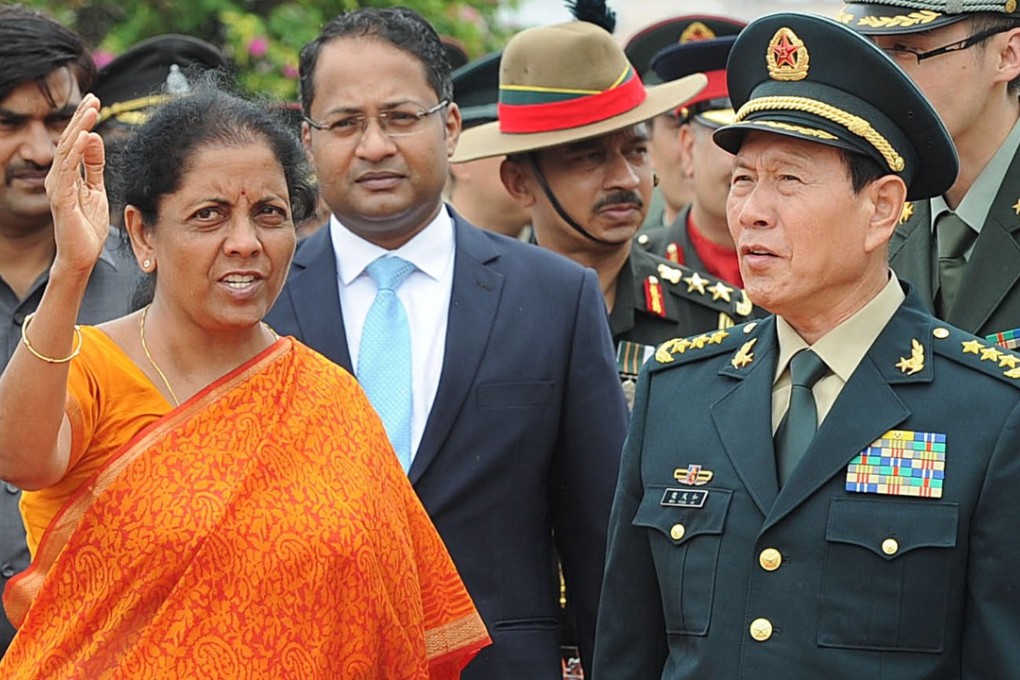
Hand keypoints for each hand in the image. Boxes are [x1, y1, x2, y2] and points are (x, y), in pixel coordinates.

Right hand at [45, 94, 109, 276]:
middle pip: (69, 141)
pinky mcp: (61, 198)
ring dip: (80, 128)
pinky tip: (86, 136)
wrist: (82, 255)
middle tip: (93, 98)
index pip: (74, 142)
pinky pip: (68, 170)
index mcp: (66, 174)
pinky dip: (76, 152)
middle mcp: (58, 177)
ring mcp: (58, 187)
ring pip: (68, 150)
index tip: (94, 101)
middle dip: (81, 118)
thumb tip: (95, 138)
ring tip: (91, 110)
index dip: (83, 121)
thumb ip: (94, 166)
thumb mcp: (96, 190)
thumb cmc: (88, 226)